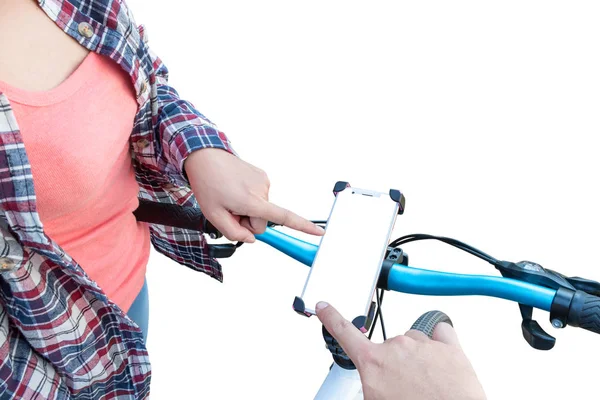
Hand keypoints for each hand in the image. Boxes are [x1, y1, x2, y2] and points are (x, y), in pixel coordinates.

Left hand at [184, 149, 323, 242]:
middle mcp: (262, 190)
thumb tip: (251, 238)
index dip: (303, 226)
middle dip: (247, 221)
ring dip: (247, 208)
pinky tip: (235, 189)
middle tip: (229, 210)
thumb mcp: (213, 215)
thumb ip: (234, 233)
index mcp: (252, 201)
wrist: (206, 157)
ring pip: (261, 209)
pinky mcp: (262, 176)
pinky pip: (259, 197)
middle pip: (262, 222)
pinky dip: (248, 198)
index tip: (319, 232)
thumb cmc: (208, 183)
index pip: (284, 217)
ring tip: (230, 195)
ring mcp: (264, 182)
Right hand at [316, 302, 486, 399]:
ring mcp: (423, 345)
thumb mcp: (374, 399)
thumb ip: (369, 383)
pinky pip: (441, 333)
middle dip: (394, 364)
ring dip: (417, 358)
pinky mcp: (449, 348)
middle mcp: (396, 347)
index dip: (331, 317)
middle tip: (404, 388)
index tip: (323, 306)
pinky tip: (440, 358)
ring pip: (414, 342)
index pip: (344, 333)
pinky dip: (440, 342)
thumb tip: (371, 382)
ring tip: (426, 383)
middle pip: (388, 347)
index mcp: (373, 362)